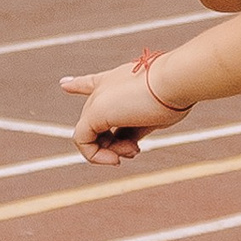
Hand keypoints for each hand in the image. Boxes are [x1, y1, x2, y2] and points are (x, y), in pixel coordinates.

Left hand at [59, 56, 191, 164]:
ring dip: (110, 152)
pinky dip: (97, 157)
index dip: (77, 84)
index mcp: (119, 81)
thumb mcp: (154, 115)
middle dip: (114, 144)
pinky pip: (83, 142)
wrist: (175, 80)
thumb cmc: (174, 95)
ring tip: (132, 151)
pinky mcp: (94, 113)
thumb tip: (128, 146)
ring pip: (90, 135)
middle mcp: (104, 88)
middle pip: (98, 123)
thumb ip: (136, 129)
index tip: (65, 84)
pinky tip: (114, 160)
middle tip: (135, 150)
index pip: (92, 83)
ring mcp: (97, 99)